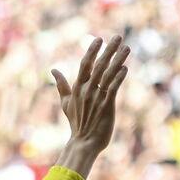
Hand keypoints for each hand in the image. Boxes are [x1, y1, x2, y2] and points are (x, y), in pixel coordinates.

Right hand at [52, 36, 131, 176]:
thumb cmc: (77, 123)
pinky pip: (113, 89)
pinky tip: (125, 68)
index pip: (84, 64)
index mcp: (77, 88)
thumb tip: (53, 70)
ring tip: (126, 48)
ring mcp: (97, 98)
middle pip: (98, 65)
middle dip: (109, 50)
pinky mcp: (107, 106)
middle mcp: (87, 90)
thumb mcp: (66, 103)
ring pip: (108, 74)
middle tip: (118, 36)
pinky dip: (119, 78)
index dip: (92, 51)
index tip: (99, 39)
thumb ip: (61, 85)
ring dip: (118, 60)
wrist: (84, 143)